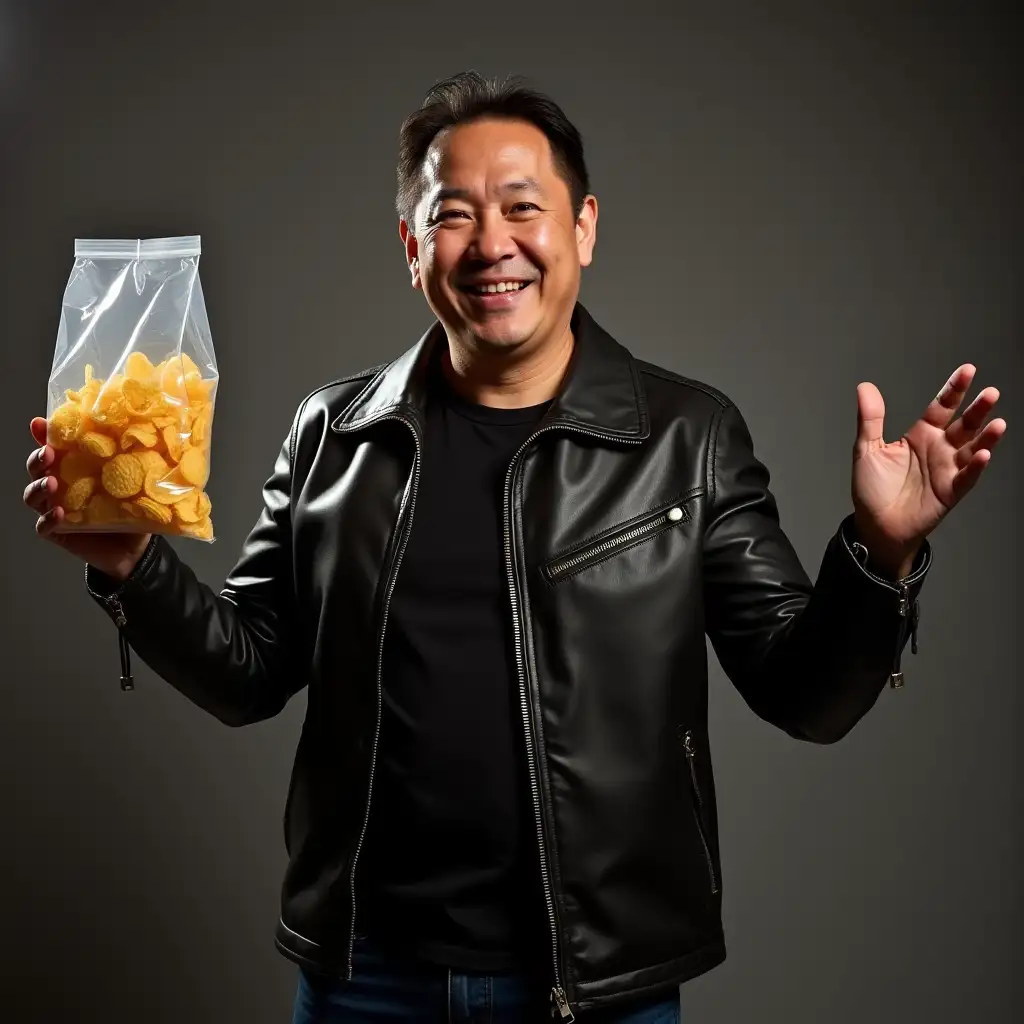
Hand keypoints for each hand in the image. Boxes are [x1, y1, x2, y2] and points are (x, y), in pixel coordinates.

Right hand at [24, 417, 151, 581]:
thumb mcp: (135, 482)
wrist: (133, 547)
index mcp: (74, 469)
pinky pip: (44, 525)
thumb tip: (157, 435)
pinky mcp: (57, 532)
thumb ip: (136, 461)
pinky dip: (48, 519)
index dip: (44, 435)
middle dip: (38, 459)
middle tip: (49, 453)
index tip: (40, 424)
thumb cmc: (131, 508)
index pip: (53, 447)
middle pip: (37, 469)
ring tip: (52, 483)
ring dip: (39, 487)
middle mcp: (60, 486)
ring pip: (33, 496)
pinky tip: (59, 513)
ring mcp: (54, 509)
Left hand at [851, 364, 1006, 575]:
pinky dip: (976, 467)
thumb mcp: (867, 450)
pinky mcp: (950, 492)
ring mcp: (947, 470)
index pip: (941, 407)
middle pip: (963, 425)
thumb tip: (865, 387)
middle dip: (977, 410)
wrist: (875, 526)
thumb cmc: (873, 490)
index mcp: (920, 436)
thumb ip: (871, 419)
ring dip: (985, 437)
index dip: (954, 390)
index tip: (967, 370)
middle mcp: (938, 450)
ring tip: (996, 423)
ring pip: (972, 449)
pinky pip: (966, 478)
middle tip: (990, 393)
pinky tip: (983, 455)